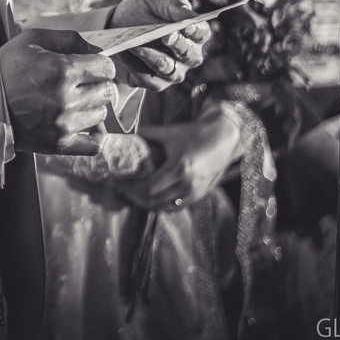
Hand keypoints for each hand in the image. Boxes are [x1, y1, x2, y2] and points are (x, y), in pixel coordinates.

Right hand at [0, 28, 117, 155]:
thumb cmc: (7, 66)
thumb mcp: (34, 40)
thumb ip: (69, 39)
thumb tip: (97, 52)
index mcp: (62, 69)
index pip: (106, 68)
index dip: (100, 64)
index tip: (91, 66)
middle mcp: (66, 99)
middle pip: (106, 91)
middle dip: (96, 83)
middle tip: (79, 82)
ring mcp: (63, 124)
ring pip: (100, 114)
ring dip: (91, 106)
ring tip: (72, 100)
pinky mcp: (58, 144)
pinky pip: (94, 144)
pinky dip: (96, 135)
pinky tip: (87, 124)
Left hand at [108, 0, 208, 90]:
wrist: (115, 28)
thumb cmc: (142, 13)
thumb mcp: (155, 2)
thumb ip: (175, 5)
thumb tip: (190, 16)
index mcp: (193, 34)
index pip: (202, 33)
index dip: (196, 30)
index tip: (187, 25)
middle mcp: (188, 57)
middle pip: (189, 55)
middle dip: (178, 45)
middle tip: (166, 36)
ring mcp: (173, 72)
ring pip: (168, 69)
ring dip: (152, 57)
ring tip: (136, 45)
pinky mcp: (155, 83)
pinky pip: (149, 79)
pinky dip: (135, 67)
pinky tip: (124, 54)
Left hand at [119, 107, 241, 210]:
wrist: (224, 138)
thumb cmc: (195, 133)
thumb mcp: (169, 132)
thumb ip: (146, 132)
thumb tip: (125, 132)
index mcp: (179, 168)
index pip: (148, 188)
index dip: (129, 187)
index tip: (116, 180)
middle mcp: (188, 184)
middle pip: (153, 200)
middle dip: (132, 195)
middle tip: (120, 187)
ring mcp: (195, 192)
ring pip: (163, 207)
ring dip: (145, 203)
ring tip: (131, 192)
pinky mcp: (200, 195)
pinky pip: (175, 207)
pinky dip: (160, 205)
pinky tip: (150, 198)